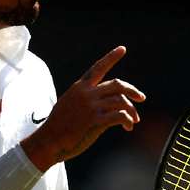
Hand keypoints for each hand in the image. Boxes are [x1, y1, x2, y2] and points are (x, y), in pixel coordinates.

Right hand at [21, 46, 144, 171]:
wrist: (48, 140)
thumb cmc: (59, 125)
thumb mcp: (69, 104)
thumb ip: (86, 98)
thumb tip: (104, 102)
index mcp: (80, 87)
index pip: (98, 68)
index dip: (111, 57)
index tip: (122, 49)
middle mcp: (86, 93)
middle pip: (117, 84)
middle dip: (132, 90)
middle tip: (141, 98)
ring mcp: (91, 106)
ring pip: (121, 101)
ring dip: (131, 111)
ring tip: (133, 121)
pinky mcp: (94, 121)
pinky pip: (119, 116)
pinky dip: (127, 120)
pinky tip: (127, 127)